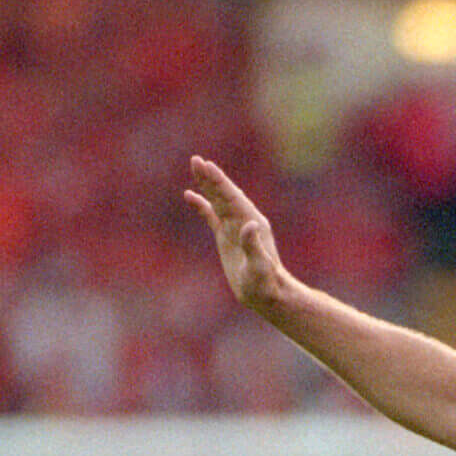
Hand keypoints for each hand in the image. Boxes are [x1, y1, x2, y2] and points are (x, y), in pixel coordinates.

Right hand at [184, 155, 285, 308]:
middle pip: (224, 194)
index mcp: (253, 223)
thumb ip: (254, 246)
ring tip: (194, 165)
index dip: (219, 182)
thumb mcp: (259, 266)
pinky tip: (189, 195)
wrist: (266, 295)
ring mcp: (234, 227)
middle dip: (211, 177)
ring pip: (217, 200)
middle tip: (196, 160)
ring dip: (206, 184)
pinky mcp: (226, 236)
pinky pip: (211, 215)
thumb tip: (249, 224)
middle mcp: (244, 220)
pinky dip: (201, 205)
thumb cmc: (265, 284)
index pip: (233, 197)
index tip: (207, 166)